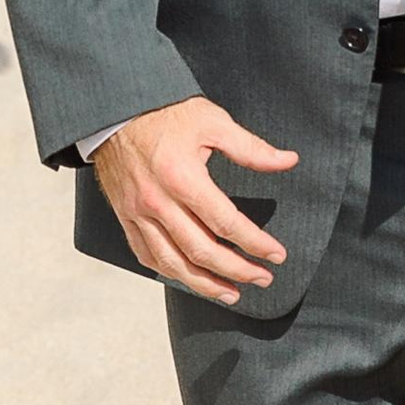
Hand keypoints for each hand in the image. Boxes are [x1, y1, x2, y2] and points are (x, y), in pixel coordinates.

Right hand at [91, 98, 296, 303]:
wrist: (116, 111)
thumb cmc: (166, 113)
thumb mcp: (212, 121)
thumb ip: (251, 147)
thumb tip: (288, 161)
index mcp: (182, 177)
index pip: (226, 223)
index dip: (255, 243)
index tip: (277, 255)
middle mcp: (158, 201)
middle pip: (201, 250)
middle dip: (236, 270)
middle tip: (263, 278)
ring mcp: (138, 213)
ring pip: (173, 262)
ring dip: (205, 284)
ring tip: (232, 293)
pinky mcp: (125, 217)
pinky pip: (147, 255)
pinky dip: (171, 272)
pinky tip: (191, 278)